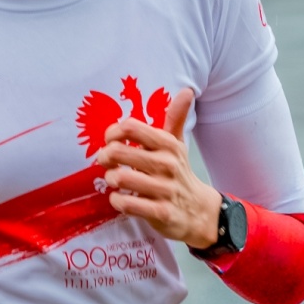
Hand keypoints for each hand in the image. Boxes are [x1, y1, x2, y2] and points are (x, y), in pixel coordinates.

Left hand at [94, 88, 221, 249]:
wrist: (198, 210)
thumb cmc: (178, 174)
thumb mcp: (177, 145)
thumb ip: (175, 119)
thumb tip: (187, 91)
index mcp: (167, 144)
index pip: (131, 128)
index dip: (112, 132)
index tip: (110, 140)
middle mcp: (166, 164)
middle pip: (118, 152)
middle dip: (104, 157)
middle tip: (105, 161)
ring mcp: (164, 189)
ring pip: (120, 178)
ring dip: (110, 179)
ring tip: (114, 180)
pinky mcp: (160, 212)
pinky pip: (126, 203)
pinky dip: (117, 201)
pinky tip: (120, 198)